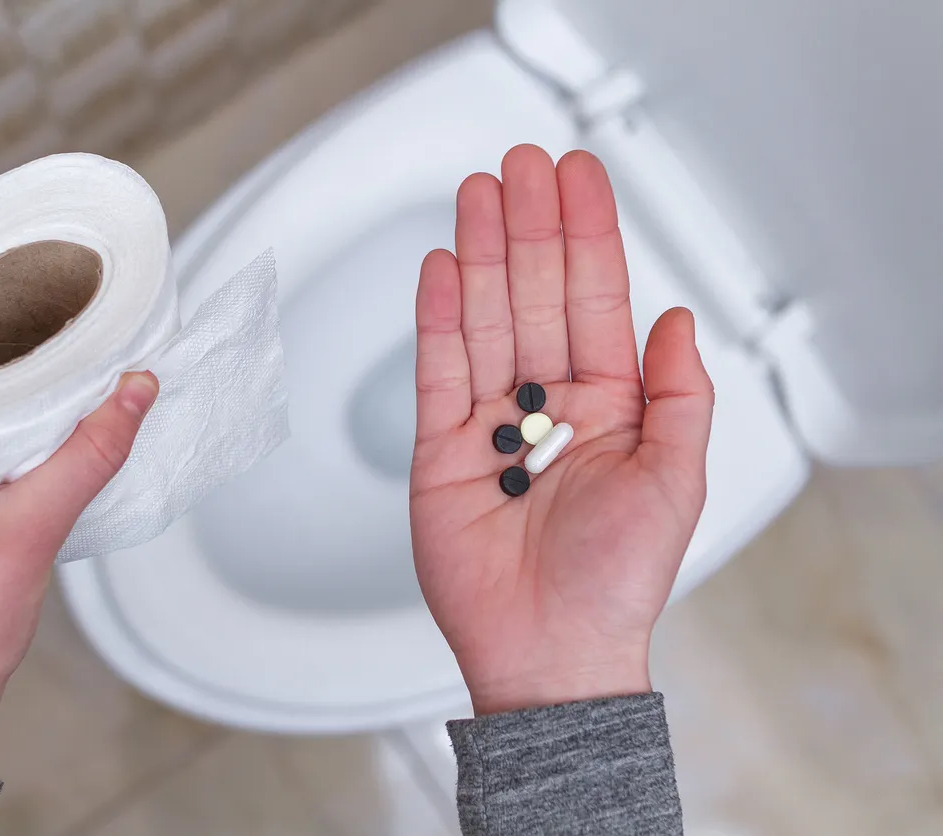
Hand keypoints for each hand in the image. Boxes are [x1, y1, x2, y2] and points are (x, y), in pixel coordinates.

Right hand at [410, 147, 713, 715]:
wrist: (547, 648)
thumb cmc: (617, 580)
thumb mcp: (677, 480)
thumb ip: (681, 393)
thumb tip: (677, 318)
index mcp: (610, 405)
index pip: (595, 299)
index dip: (588, 235)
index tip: (577, 176)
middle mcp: (548, 403)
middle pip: (535, 295)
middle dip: (530, 226)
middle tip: (520, 164)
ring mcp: (489, 421)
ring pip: (484, 318)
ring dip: (482, 253)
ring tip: (478, 193)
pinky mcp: (439, 447)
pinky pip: (438, 368)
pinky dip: (438, 315)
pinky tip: (443, 266)